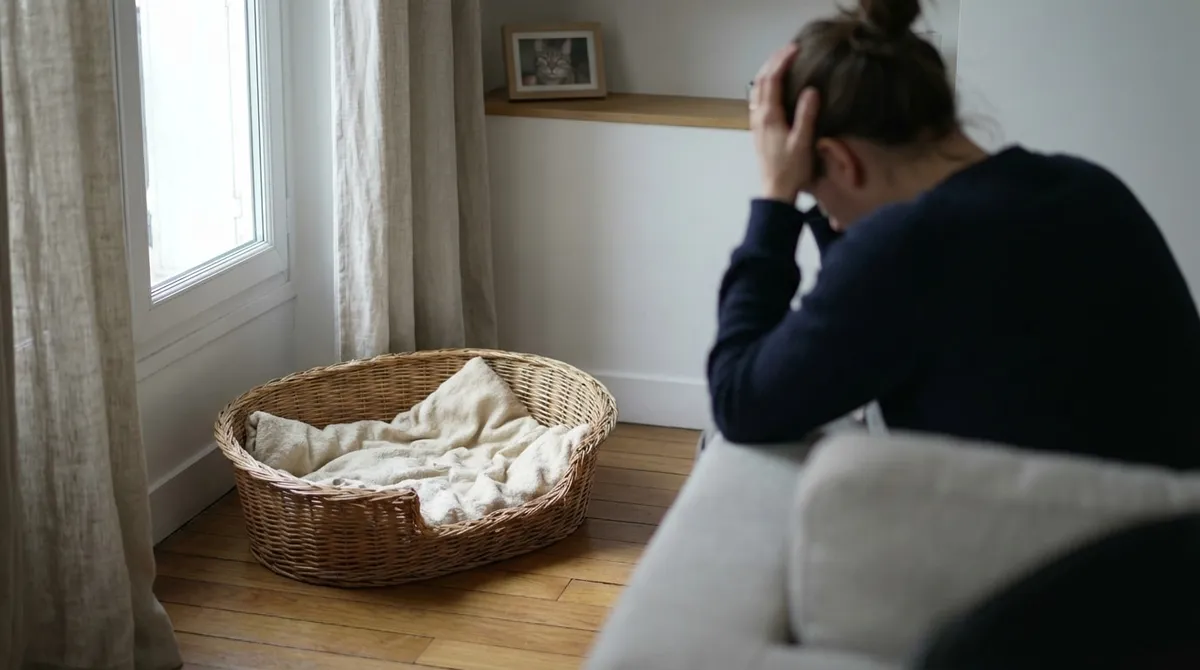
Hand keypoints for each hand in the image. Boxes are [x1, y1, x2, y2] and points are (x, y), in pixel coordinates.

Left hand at [749, 45, 819, 203]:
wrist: (775, 191)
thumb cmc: (792, 169)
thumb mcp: (803, 142)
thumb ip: (806, 115)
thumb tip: (811, 90)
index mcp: (770, 116)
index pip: (773, 80)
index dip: (782, 61)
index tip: (795, 48)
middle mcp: (759, 116)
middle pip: (761, 81)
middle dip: (773, 62)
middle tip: (788, 49)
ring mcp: (756, 123)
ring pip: (756, 90)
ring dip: (766, 72)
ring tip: (779, 62)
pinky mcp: (758, 130)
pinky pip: (757, 100)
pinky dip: (764, 86)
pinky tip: (771, 88)